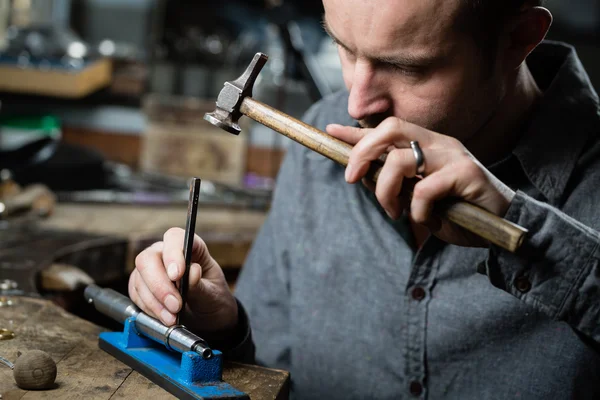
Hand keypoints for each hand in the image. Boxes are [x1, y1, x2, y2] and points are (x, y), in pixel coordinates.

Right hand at [128, 228, 237, 332]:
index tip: (177, 275)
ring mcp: (150, 269)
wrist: (207, 317)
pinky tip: (164, 317)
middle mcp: (165, 253)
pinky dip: (149, 309)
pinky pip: (136, 294)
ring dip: (155, 302)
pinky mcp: (140, 286)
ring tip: (172, 318)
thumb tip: (191, 272)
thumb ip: (200, 285)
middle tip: (175, 306)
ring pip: (139, 278)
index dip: (173, 253)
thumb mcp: (213, 294)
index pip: (175, 238)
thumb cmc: (212, 299)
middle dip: (160, 285)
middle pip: (149, 258)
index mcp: (190, 247)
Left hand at [326, 117, 515, 246]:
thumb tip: (360, 173)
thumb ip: (393, 182)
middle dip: (362, 153)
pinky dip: (418, 210)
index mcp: (425, 144)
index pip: (385, 130)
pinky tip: (430, 220)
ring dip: (386, 191)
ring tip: (396, 213)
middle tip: (351, 178)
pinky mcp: (467, 172)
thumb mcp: (415, 197)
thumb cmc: (456, 210)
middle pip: (389, 129)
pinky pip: (424, 188)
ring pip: (400, 160)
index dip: (356, 131)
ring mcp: (453, 155)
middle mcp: (438, 142)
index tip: (329, 130)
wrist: (500, 225)